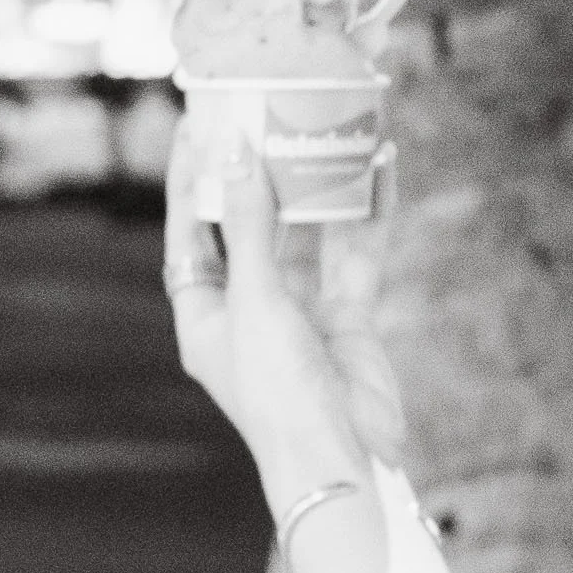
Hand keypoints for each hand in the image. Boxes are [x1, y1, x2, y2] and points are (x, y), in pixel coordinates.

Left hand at [165, 122, 404, 506]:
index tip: (203, 127)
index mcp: (205, 314)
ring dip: (322, 187)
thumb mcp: (256, 302)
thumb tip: (236, 156)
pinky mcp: (351, 317)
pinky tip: (381, 171)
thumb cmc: (277, 391)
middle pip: (253, 227)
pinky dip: (369, 212)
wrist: (341, 454)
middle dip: (263, 176)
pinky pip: (358, 253)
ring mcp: (304, 312)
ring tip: (331, 132)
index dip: (194, 181)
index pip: (191, 232)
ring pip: (311, 233)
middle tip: (270, 118)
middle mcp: (251, 309)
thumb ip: (251, 227)